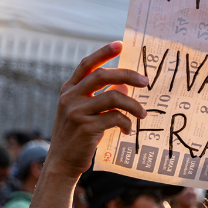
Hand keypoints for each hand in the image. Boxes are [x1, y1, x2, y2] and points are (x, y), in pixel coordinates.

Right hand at [47, 42, 148, 178]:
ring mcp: (76, 112)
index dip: (103, 53)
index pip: (87, 65)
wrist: (62, 163)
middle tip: (146, 82)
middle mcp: (70, 97)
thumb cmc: (78, 137)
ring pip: (113, 97)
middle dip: (128, 75)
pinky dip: (126, 123)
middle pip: (102, 76)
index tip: (120, 44)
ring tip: (142, 114)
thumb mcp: (85, 113)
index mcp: (69, 90)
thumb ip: (100, 97)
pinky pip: (115, 118)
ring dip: (133, 105)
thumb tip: (125, 84)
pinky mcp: (86, 127)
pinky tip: (127, 130)